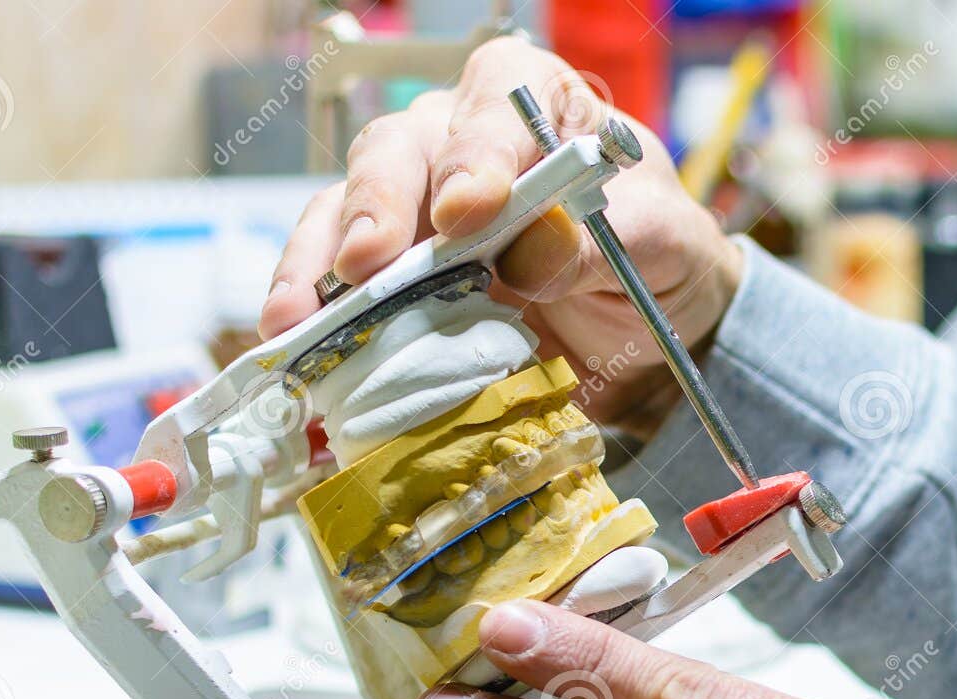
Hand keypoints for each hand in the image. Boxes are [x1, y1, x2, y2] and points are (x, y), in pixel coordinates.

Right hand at [260, 35, 740, 438]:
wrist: (645, 329)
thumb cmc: (654, 257)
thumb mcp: (657, 245)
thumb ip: (601, 243)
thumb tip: (533, 252)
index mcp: (539, 105)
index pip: (497, 97)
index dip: (476, 148)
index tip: (467, 209)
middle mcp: (463, 141)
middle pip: (400, 149)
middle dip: (379, 205)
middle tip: (368, 263)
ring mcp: (417, 206)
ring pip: (347, 208)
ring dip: (319, 264)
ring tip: (301, 316)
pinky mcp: (393, 273)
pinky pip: (337, 277)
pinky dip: (316, 311)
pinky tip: (299, 342)